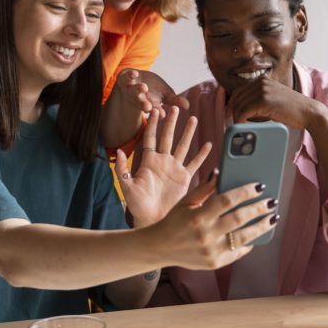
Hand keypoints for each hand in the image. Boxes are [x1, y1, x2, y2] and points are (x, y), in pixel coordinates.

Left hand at [112, 69, 189, 118]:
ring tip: (144, 87)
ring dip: (138, 90)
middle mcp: (140, 99)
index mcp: (151, 105)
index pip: (155, 111)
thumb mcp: (166, 94)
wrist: (136, 79)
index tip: (161, 114)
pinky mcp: (126, 80)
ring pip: (134, 92)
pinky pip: (127, 78)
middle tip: (148, 106)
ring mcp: (132, 90)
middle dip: (145, 105)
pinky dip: (131, 76)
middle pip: (142, 104)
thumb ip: (175, 100)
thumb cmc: (153, 88)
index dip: (157, 113)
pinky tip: (135, 74)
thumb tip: (188, 106)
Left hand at [115, 107, 209, 226]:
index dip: (153, 124)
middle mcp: (162, 162)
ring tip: (193, 119)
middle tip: (175, 107)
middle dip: (171, 122)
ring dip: (188, 133)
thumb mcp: (127, 187)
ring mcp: (174, 169)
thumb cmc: (137, 205)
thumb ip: (123, 169)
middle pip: (168, 137)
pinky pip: (194, 164)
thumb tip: (119, 151)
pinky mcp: (184, 178)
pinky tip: (208, 144)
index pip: (150, 138)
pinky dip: (201, 155)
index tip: (156, 110)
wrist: (152, 220)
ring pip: (183, 146)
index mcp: (148, 161)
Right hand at [152, 172, 278, 270]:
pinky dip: (249, 244)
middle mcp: (205, 235)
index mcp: (198, 216)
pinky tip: (257, 235)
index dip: (245, 192)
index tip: (260, 186)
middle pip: (239, 219)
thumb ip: (205, 188)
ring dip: (261, 227)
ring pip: (243, 238)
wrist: (160, 248)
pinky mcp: (214, 263)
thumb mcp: (186, 201)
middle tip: (272, 202)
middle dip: (259, 209)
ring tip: (273, 218)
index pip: (227, 201)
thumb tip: (221, 172)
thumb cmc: (174, 220)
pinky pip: (237, 253)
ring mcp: (211, 251)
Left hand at [227, 76, 322, 131]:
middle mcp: (261, 82)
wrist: (309, 112)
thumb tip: (243, 111)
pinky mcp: (264, 100)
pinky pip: (244, 111)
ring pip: (238, 105)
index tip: (230, 114)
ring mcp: (262, 90)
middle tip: (232, 123)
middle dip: (232, 111)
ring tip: (239, 128)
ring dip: (237, 118)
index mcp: (263, 80)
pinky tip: (243, 127)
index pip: (239, 91)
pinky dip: (240, 121)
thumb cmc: (292, 110)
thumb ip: (260, 100)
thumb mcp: (273, 99)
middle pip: (236, 97)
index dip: (232, 103)